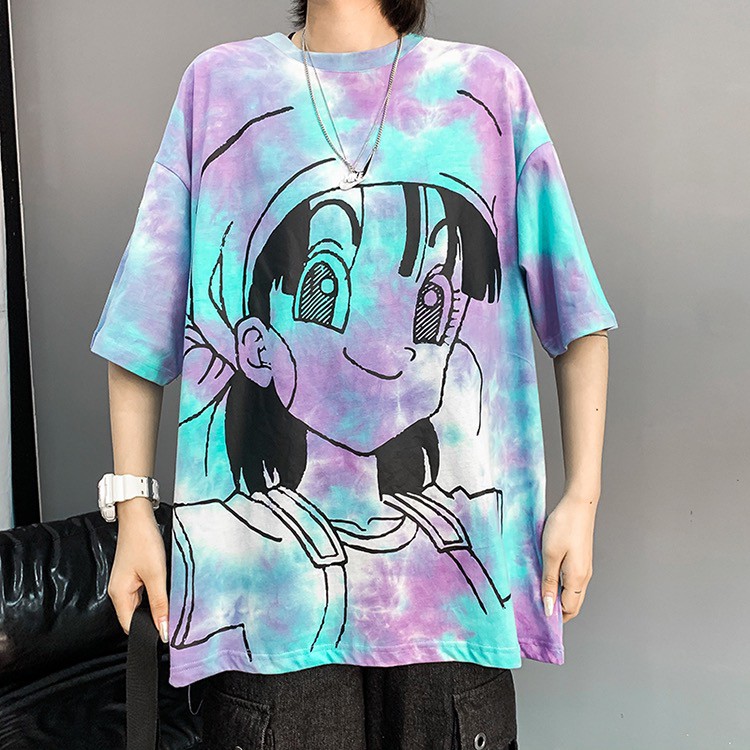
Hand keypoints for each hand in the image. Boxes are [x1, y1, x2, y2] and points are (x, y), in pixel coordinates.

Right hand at [107, 497, 169, 641]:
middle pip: (136, 617)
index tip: (168, 635)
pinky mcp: (133, 575)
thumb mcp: (156, 575)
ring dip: (156, 607)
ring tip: (172, 604)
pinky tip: (166, 590)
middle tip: (175, 619)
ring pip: (142, 605)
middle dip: (154, 620)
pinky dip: (155, 595)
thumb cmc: (143, 542)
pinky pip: (144, 593)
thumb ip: (159, 604)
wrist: (138, 517)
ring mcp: (126, 584)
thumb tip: (162, 630)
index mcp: (119, 596)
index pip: (131, 627)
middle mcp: (119, 592)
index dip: (149, 633)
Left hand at [541, 491, 597, 622]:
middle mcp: (585, 577)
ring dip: (558, 596)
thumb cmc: (563, 527)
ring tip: (538, 593)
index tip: (536, 617)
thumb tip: (550, 608)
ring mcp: (585, 567)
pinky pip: (572, 580)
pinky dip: (561, 585)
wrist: (579, 504)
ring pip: (573, 592)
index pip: (568, 609)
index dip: (553, 616)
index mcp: (577, 579)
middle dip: (557, 610)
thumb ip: (549, 582)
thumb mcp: (550, 555)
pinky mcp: (581, 559)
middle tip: (536, 608)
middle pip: (572, 603)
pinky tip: (547, 577)